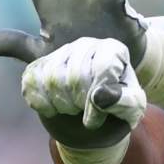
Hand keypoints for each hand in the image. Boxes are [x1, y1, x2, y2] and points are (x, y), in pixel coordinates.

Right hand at [22, 38, 146, 148]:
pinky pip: (32, 83)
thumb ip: (124, 102)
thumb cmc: (118, 106)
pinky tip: (54, 109)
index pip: (102, 70)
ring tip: (74, 108)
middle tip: (86, 111)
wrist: (95, 113)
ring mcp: (61, 53)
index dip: (97, 101)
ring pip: (52, 80)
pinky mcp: (40, 65)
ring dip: (62, 105)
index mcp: (113, 51)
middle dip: (80, 104)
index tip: (97, 117)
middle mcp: (87, 45)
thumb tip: (99, 96)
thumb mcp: (131, 108)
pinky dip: (42, 103)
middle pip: (75, 77)